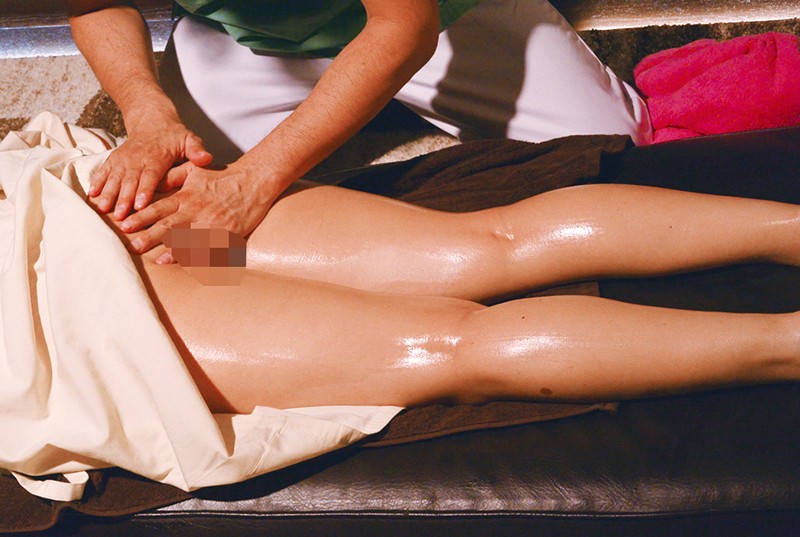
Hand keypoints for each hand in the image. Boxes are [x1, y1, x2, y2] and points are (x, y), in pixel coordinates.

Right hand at [87, 111, 212, 220]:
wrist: (152, 119)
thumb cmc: (174, 135)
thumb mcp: (189, 139)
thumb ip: (196, 150)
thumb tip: (206, 158)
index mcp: (157, 156)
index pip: (151, 175)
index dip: (145, 190)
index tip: (140, 204)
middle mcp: (138, 157)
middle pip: (130, 180)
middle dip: (124, 198)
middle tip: (120, 215)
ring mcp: (124, 158)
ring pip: (115, 177)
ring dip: (108, 193)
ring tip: (102, 208)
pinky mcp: (115, 158)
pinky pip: (104, 170)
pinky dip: (97, 182)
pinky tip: (91, 195)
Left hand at [119, 161, 277, 255]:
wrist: (254, 181)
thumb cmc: (223, 176)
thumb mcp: (194, 170)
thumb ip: (173, 177)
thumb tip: (153, 183)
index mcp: (186, 196)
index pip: (158, 208)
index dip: (140, 217)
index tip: (124, 225)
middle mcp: (195, 210)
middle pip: (168, 225)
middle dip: (149, 236)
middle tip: (132, 245)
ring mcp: (211, 223)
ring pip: (188, 238)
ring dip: (170, 249)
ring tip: (156, 258)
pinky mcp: (226, 233)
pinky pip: (211, 247)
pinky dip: (199, 255)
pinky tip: (189, 263)